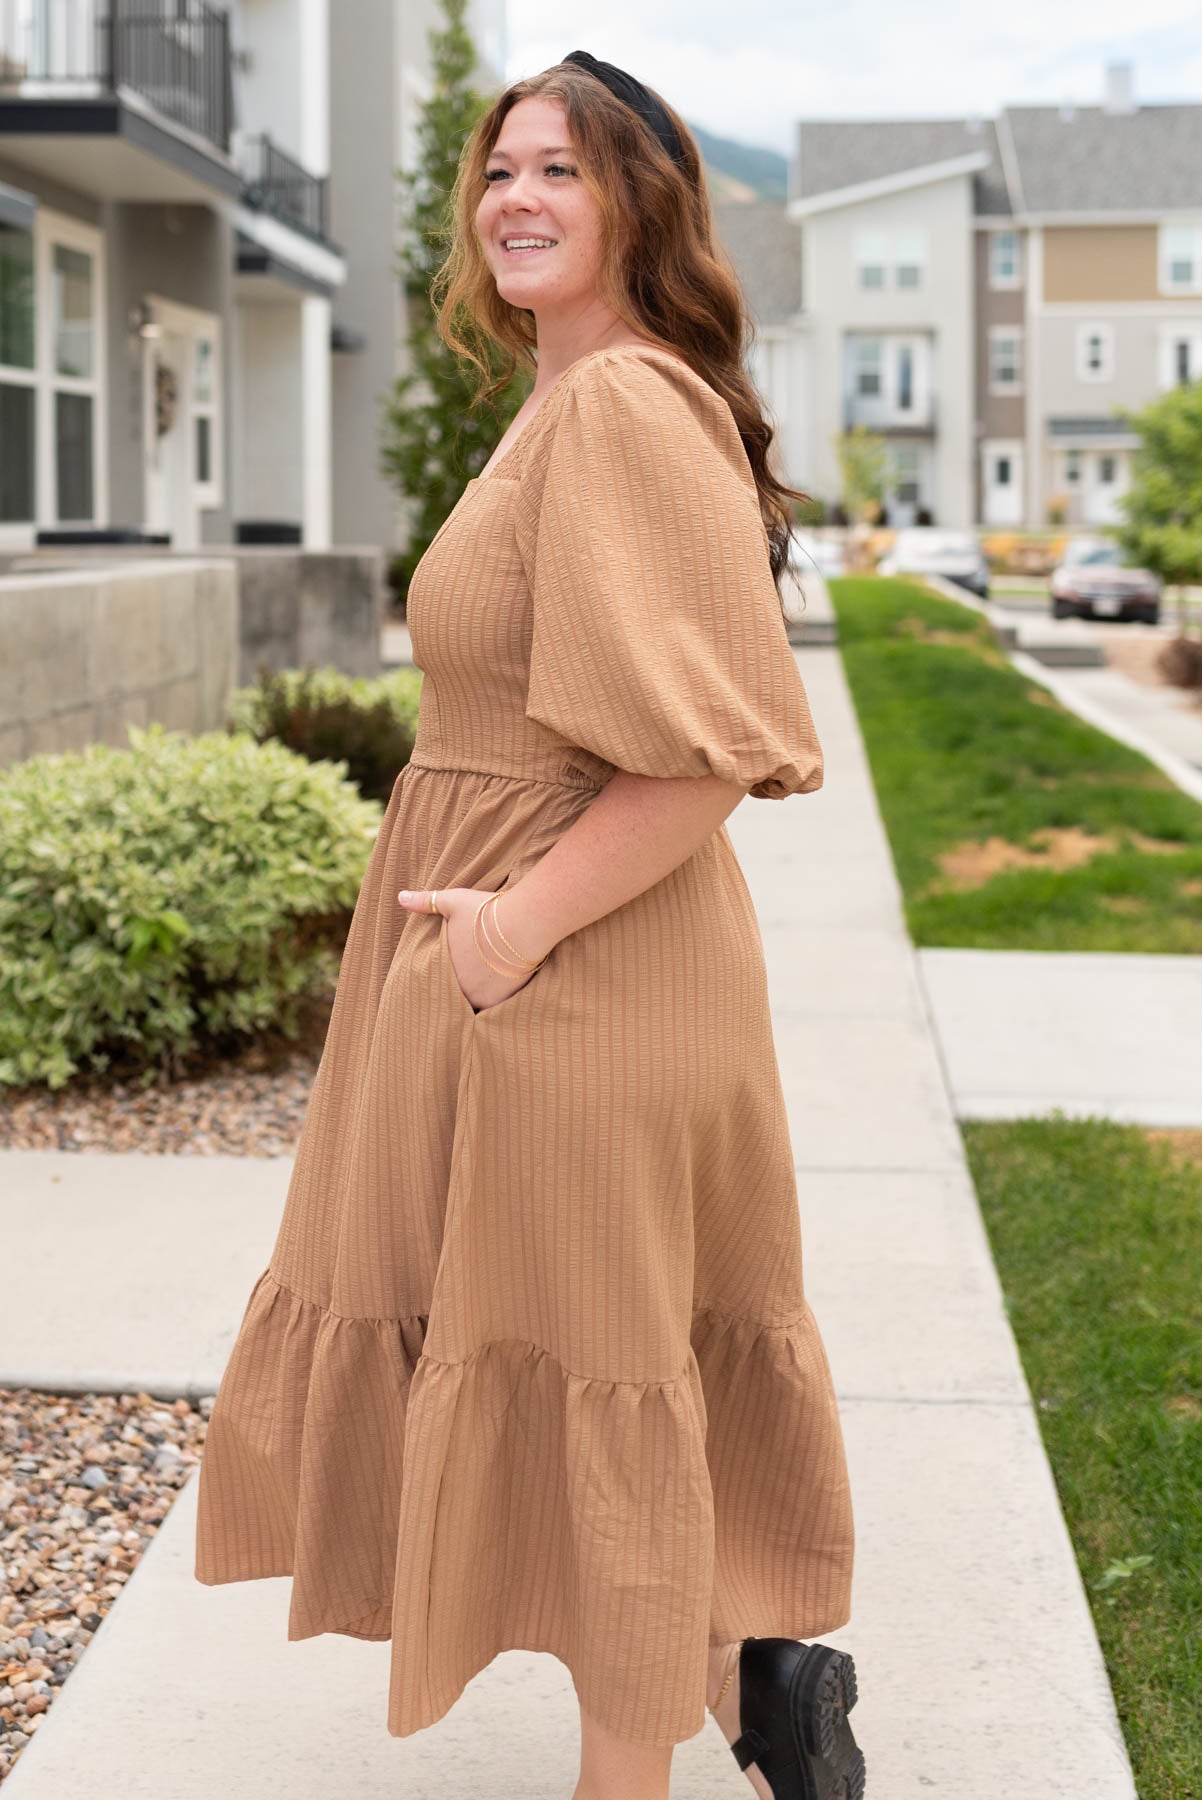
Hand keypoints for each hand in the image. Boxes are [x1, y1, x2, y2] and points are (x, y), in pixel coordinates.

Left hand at [397, 885, 547, 1012]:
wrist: (521, 924)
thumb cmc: (486, 911)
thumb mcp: (452, 902)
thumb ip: (425, 902)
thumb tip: (401, 896)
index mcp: (442, 967)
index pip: (438, 977)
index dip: (445, 972)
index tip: (453, 966)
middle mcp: (458, 987)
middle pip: (456, 991)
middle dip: (462, 983)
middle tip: (472, 973)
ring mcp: (480, 996)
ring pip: (475, 999)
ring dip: (479, 992)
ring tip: (487, 980)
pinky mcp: (502, 1000)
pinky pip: (494, 1005)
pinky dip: (497, 996)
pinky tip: (502, 985)